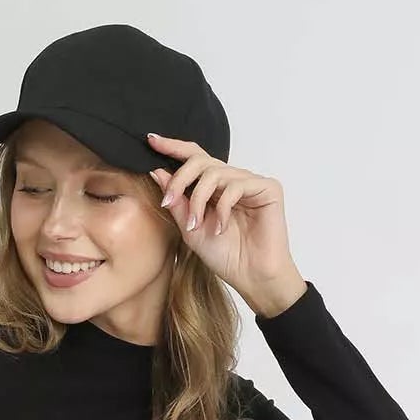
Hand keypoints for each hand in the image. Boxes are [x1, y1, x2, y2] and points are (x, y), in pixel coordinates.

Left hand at [146, 131, 305, 312]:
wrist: (252, 278)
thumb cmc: (226, 257)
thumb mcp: (191, 230)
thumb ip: (177, 202)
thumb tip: (157, 172)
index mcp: (216, 188)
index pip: (194, 158)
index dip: (173, 147)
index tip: (151, 141)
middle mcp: (233, 180)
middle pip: (200, 160)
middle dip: (180, 179)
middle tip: (168, 201)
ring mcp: (250, 182)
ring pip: (214, 173)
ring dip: (199, 199)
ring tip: (197, 225)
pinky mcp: (268, 188)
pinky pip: (236, 185)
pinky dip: (223, 207)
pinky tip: (221, 228)